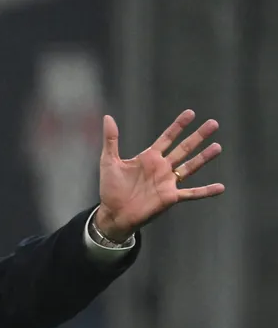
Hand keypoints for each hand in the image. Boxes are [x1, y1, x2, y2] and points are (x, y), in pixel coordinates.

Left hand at [94, 110, 223, 242]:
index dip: (178, 126)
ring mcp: (168, 182)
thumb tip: (107, 117)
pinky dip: (205, 191)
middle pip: (184, 148)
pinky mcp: (170, 197)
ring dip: (204, 158)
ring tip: (218, 147)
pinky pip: (192, 193)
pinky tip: (221, 187)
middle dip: (198, 136)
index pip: (167, 138)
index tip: (190, 113)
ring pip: (190, 167)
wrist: (113, 213)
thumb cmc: (110, 188)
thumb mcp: (109, 161)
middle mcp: (162, 168)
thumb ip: (111, 139)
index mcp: (149, 157)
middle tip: (213, 123)